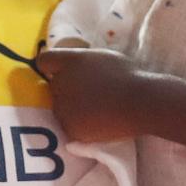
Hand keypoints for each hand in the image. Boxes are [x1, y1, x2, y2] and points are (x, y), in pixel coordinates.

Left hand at [32, 45, 148, 142]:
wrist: (140, 104)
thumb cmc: (128, 76)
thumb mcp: (102, 58)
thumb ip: (82, 62)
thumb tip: (75, 68)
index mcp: (69, 62)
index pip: (45, 61)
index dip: (52, 67)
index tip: (61, 72)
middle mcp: (60, 82)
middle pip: (54, 86)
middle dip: (66, 89)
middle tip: (89, 94)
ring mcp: (62, 107)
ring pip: (60, 108)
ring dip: (72, 108)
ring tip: (97, 111)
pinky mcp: (69, 128)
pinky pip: (70, 126)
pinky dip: (80, 126)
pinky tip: (98, 123)